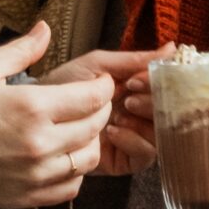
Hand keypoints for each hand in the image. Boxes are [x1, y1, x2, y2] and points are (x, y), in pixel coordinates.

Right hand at [0, 21, 114, 208]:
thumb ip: (20, 50)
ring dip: (91, 141)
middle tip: (92, 101)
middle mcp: (40, 142)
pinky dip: (75, 172)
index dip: (103, 87)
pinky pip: (71, 186)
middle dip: (101, 109)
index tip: (101, 82)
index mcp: (32, 106)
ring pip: (89, 158)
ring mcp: (37, 173)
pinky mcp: (29, 196)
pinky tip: (62, 157)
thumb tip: (45, 28)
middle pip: (96, 125)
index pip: (92, 97)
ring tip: (78, 129)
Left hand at [49, 45, 163, 175]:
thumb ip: (134, 59)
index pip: (168, 87)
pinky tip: (113, 132)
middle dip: (152, 103)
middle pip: (170, 111)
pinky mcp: (126, 160)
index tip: (137, 79)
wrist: (35, 114)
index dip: (159, 83)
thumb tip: (173, 48)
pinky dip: (134, 141)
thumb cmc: (63, 84)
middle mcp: (142, 113)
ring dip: (144, 122)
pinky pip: (145, 155)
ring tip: (120, 114)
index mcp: (140, 88)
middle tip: (129, 98)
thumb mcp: (98, 65)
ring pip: (162, 134)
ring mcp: (136, 137)